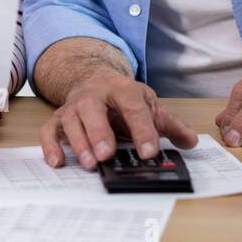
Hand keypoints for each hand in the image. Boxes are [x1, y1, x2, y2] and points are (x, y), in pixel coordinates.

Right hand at [38, 70, 197, 169]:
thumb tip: (191, 141)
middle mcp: (93, 94)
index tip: (150, 152)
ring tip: (90, 163)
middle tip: (108, 154)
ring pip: (70, 120)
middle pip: (92, 108)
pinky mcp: (58, 119)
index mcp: (121, 88)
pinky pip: (49, 131)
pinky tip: (58, 162)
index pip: (133, 106)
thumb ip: (168, 124)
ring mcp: (73, 106)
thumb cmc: (122, 97)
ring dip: (78, 142)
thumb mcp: (147, 105)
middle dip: (100, 132)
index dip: (142, 129)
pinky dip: (51, 146)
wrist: (93, 79)